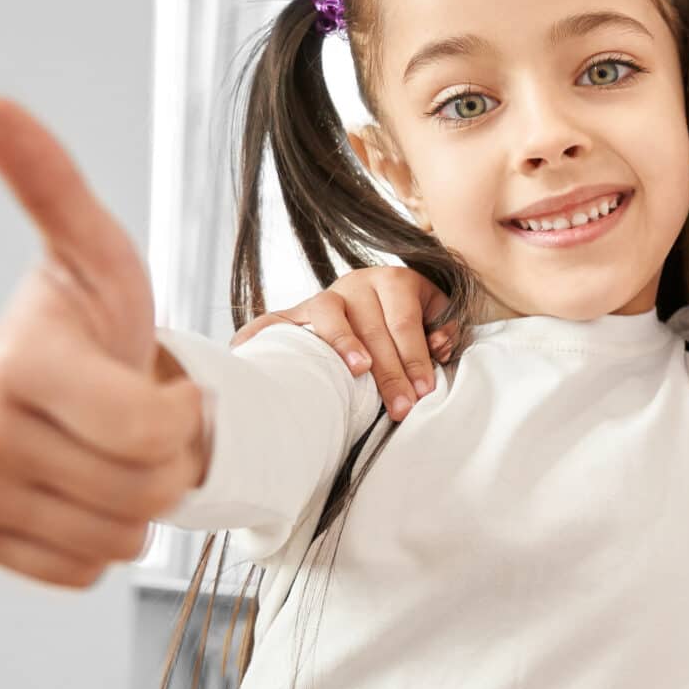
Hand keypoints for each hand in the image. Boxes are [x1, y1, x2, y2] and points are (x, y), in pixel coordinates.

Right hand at [0, 97, 207, 587]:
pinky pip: (80, 570)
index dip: (182, 413)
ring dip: (140, 504)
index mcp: (16, 364)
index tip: (167, 380)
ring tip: (114, 451)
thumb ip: (52, 185)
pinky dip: (102, 541)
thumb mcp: (97, 250)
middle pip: (141, 489)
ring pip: (116, 539)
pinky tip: (85, 488)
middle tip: (143, 421)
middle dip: (167, 461)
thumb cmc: (96, 314)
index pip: (145, 430)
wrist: (69, 378)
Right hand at [234, 266, 456, 421]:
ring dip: (342, 341)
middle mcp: (357, 282)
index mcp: (394, 280)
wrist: (384, 295)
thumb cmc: (415, 317)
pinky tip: (244, 349)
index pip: (404, 322)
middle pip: (372, 326)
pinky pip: (274, 320)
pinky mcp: (298, 313)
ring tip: (357, 370)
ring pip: (329, 314)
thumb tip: (439, 347)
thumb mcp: (438, 316)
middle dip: (389, 371)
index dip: (415, 357)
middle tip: (401, 408)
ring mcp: (324, 296)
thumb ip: (444, 330)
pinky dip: (259, 333)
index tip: (424, 392)